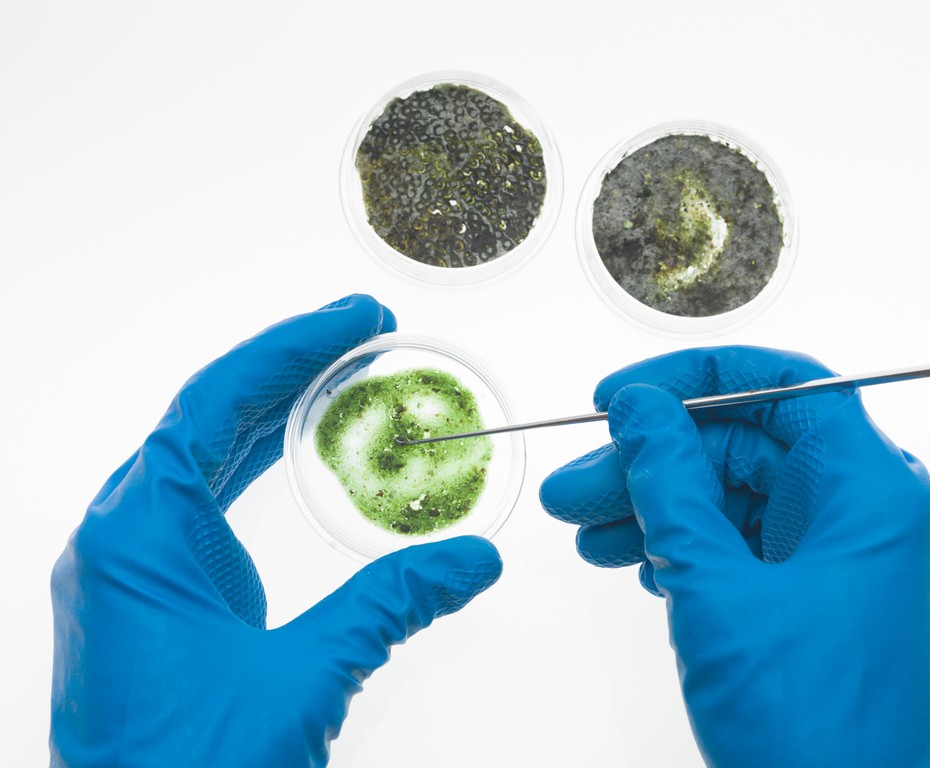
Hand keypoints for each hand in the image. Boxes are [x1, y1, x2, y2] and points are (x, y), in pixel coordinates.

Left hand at [50, 295, 502, 766]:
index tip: (353, 323)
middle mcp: (121, 544)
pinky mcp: (146, 602)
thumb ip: (391, 605)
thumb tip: (471, 560)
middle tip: (359, 337)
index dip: (290, 351)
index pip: (215, 404)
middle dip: (287, 371)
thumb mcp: (305, 679)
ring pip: (200, 460)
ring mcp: (128, 574)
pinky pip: (198, 506)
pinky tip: (293, 453)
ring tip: (338, 380)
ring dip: (269, 416)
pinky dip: (250, 467)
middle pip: (207, 419)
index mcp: (139, 540)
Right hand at [540, 346, 929, 766]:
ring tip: (589, 534)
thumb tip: (640, 409)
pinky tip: (641, 565)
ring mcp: (853, 568)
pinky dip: (693, 554)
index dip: (691, 380)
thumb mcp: (716, 590)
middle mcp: (872, 519)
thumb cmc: (818, 737)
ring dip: (662, 513)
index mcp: (872, 492)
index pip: (782, 385)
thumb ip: (669, 483)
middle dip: (654, 466)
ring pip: (744, 505)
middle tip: (579, 488)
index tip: (622, 398)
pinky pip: (754, 553)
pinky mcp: (829, 610)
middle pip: (749, 451)